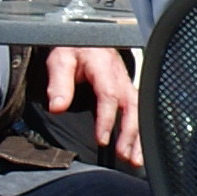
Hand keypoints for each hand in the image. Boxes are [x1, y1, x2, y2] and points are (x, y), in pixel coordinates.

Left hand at [45, 42, 141, 168]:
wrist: (84, 36)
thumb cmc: (73, 48)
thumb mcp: (60, 60)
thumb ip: (59, 83)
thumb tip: (57, 107)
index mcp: (104, 67)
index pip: (110, 95)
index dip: (107, 119)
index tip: (102, 139)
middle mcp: (120, 76)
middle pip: (132, 106)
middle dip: (131, 133)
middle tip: (126, 156)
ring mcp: (126, 84)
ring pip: (140, 110)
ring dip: (139, 136)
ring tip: (135, 159)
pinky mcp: (127, 90)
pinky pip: (138, 111)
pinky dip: (140, 131)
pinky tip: (137, 148)